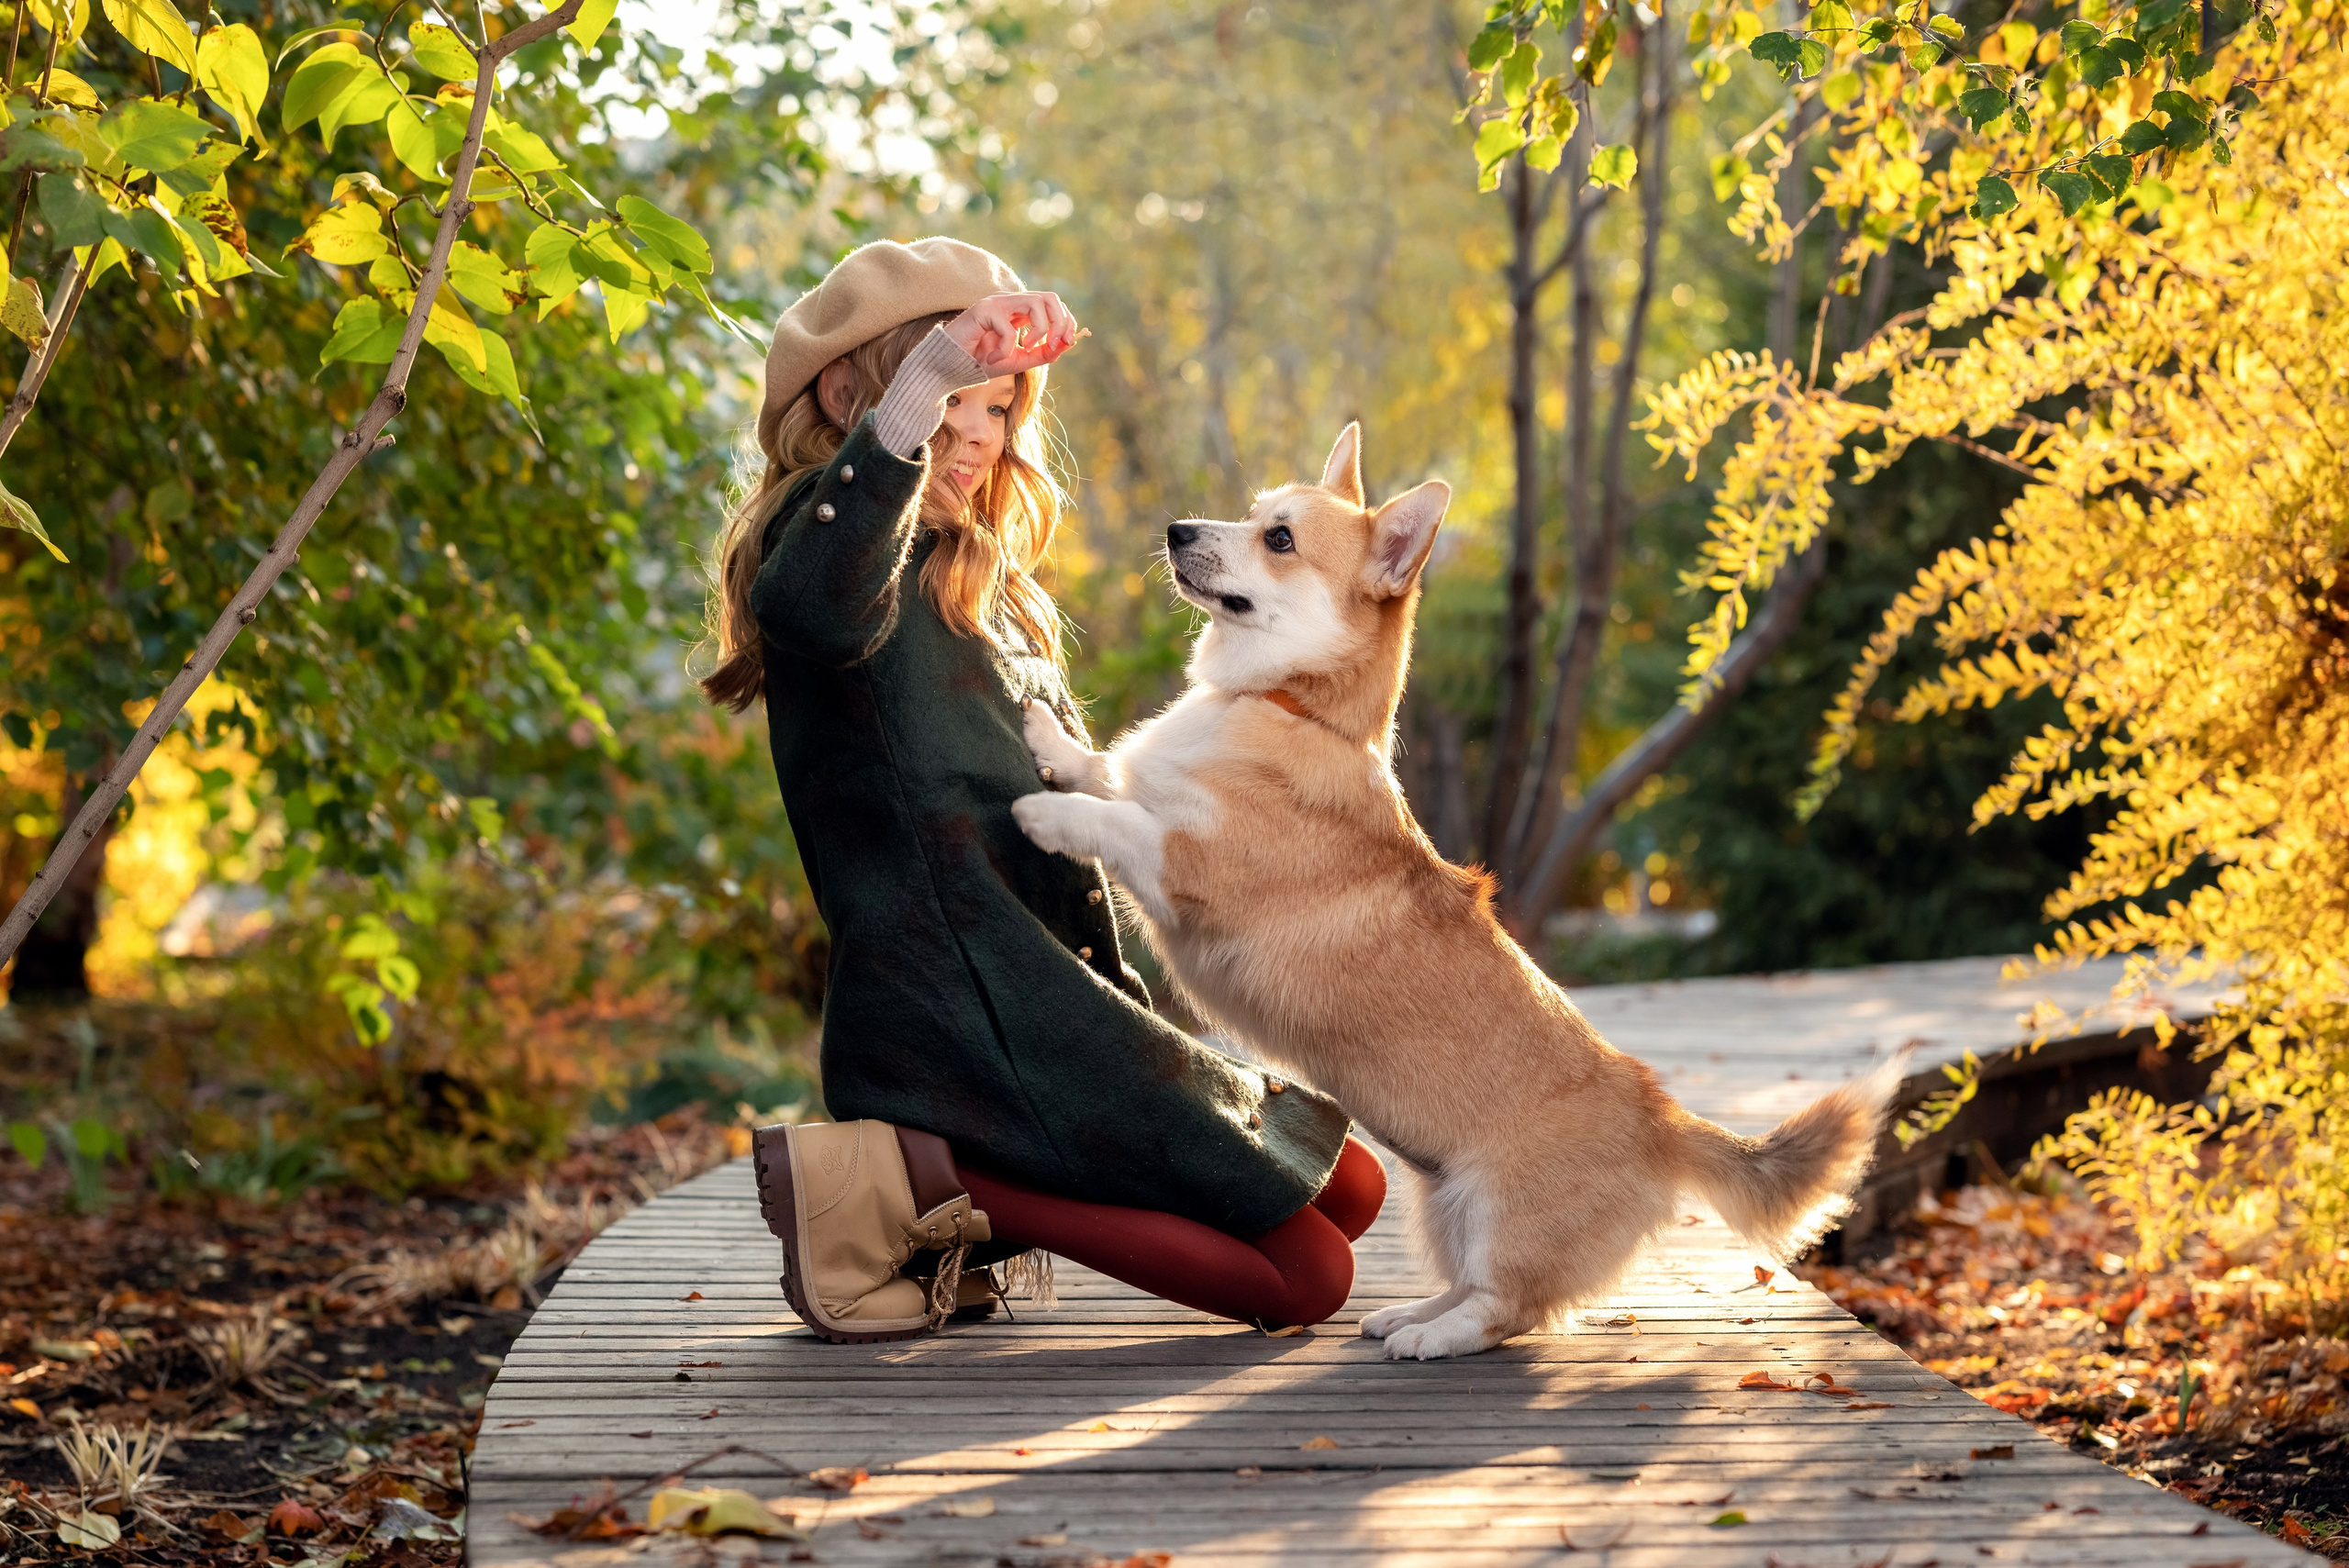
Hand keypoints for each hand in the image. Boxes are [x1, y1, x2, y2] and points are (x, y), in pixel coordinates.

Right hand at [944, 291, 1082, 377]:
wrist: (950, 366)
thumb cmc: (981, 361)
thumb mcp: (1018, 360)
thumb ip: (1042, 353)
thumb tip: (1066, 345)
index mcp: (1020, 311)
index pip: (1052, 304)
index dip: (1066, 321)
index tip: (1067, 342)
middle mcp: (1010, 302)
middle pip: (1049, 297)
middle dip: (1059, 322)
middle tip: (1054, 344)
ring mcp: (996, 303)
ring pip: (1034, 303)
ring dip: (1039, 330)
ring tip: (1026, 348)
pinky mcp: (983, 310)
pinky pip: (1008, 328)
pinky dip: (1006, 349)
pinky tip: (992, 358)